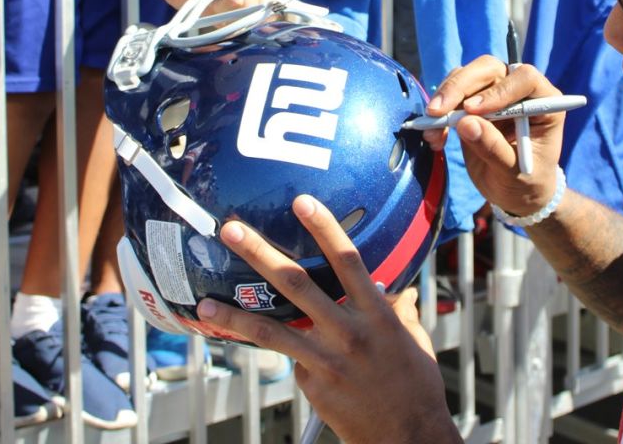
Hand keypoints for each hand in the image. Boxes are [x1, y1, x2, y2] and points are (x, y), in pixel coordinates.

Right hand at [134, 0, 279, 11]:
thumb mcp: (224, 2)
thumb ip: (248, 11)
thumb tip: (266, 31)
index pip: (275, 3)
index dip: (254, 17)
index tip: (231, 13)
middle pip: (264, 7)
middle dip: (239, 16)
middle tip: (215, 5)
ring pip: (250, 5)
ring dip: (226, 12)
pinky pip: (236, 1)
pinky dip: (218, 7)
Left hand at [196, 196, 459, 443]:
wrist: (410, 437)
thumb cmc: (417, 386)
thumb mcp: (414, 341)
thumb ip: (400, 313)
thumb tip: (399, 293)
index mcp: (378, 315)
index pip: (349, 261)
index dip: (325, 229)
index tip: (301, 201)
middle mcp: (349, 333)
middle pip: (298, 284)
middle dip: (261, 254)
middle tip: (230, 230)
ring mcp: (326, 361)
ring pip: (272, 331)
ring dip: (235, 314)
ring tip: (206, 300)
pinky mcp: (312, 385)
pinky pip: (290, 359)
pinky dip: (280, 350)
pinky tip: (267, 347)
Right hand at [424, 56, 565, 215]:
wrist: (515, 192)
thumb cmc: (526, 182)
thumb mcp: (514, 172)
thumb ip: (494, 148)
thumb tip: (466, 124)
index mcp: (544, 102)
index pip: (524, 79)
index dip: (499, 90)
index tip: (473, 110)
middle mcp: (519, 91)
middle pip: (488, 69)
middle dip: (459, 87)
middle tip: (436, 111)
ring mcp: (494, 94)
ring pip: (465, 77)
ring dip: (444, 99)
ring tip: (431, 129)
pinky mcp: (472, 104)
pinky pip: (451, 96)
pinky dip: (438, 113)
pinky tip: (434, 137)